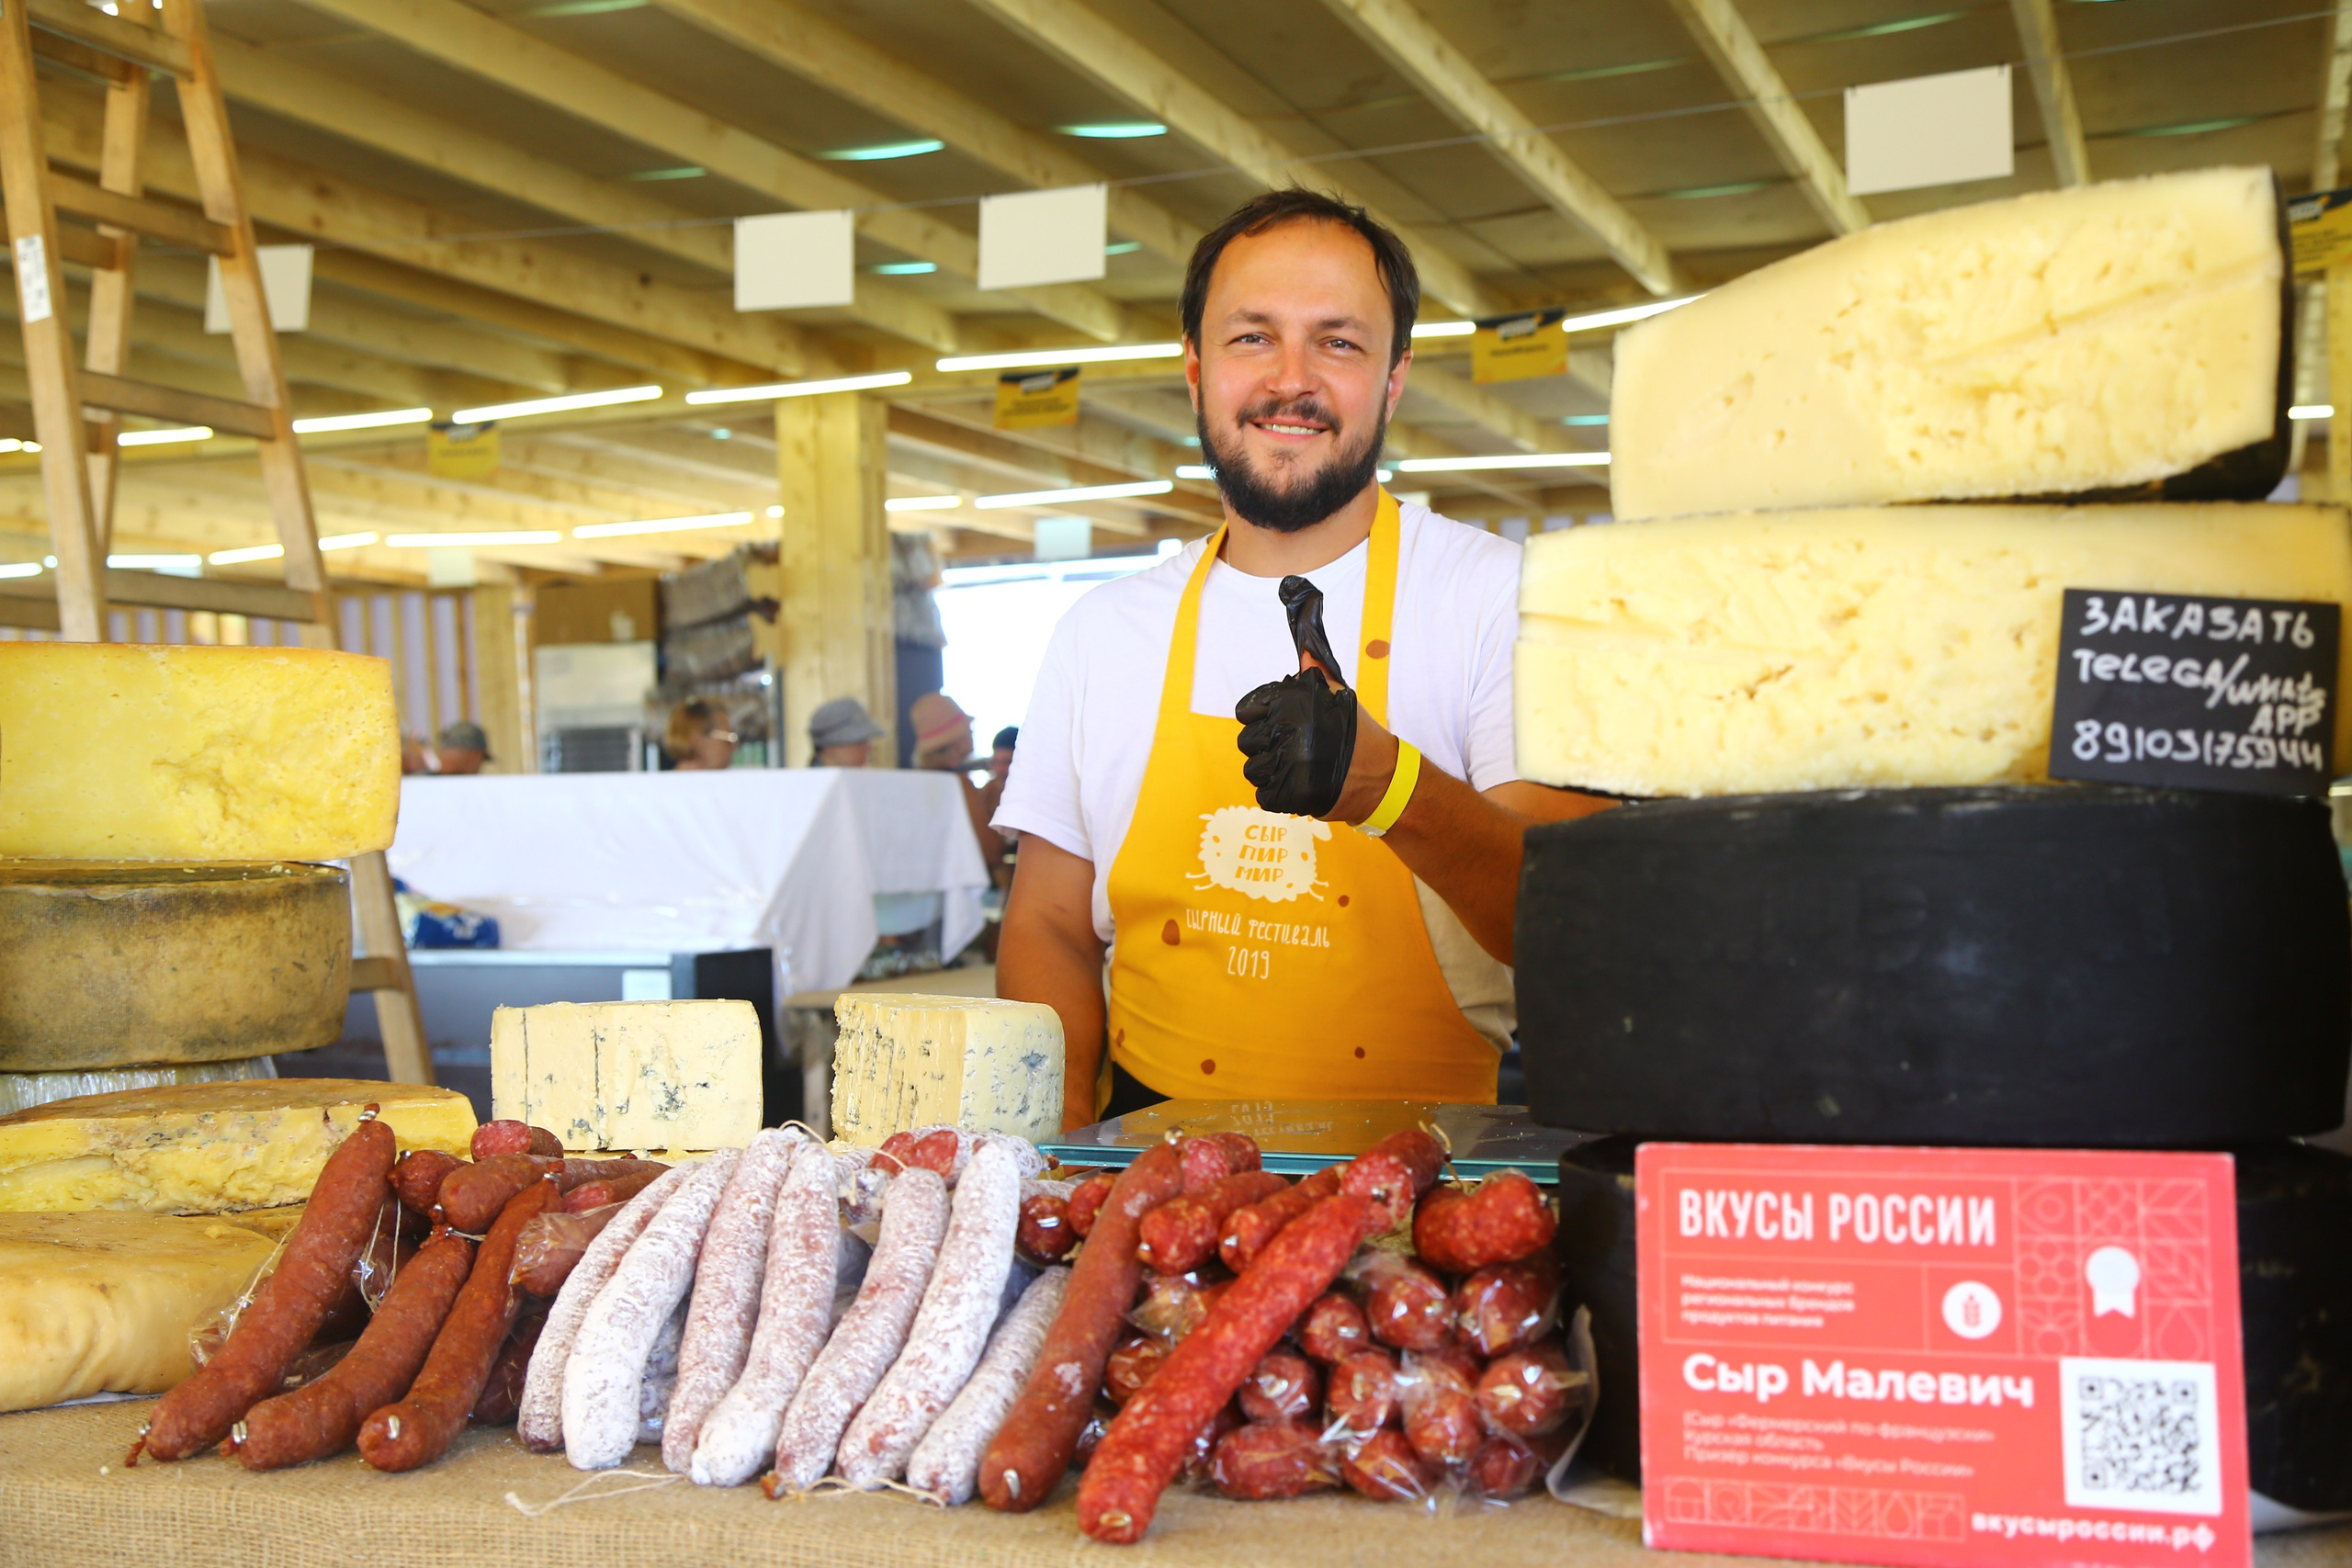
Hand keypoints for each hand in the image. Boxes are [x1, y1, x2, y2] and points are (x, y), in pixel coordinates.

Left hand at [1235, 655, 1400, 821]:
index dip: (1259, 718)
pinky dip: (1277, 792)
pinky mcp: (1287, 793)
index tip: (1273, 725)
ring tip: (1294, 768)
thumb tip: (1304, 653)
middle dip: (1264, 746)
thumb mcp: (1339, 696)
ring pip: (1253, 770)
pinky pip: (1264, 794)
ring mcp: (1285, 765)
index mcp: (1293, 705)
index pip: (1246, 711)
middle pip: (1247, 741)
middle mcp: (1286, 732)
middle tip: (1290, 748)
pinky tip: (1297, 784)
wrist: (1383, 777)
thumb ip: (1316, 675)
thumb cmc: (1359, 735)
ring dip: (1270, 771)